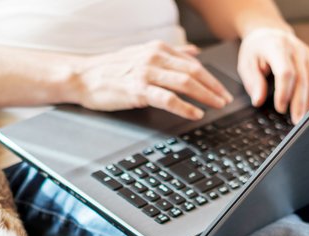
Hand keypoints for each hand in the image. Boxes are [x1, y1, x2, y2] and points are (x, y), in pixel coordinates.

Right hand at [71, 40, 232, 119]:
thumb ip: (170, 54)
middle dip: (213, 87)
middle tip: (225, 99)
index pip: (192, 62)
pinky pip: (168, 99)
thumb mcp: (142, 54)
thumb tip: (194, 52)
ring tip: (217, 106)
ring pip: (185, 83)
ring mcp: (146, 73)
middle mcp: (154, 57)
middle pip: (193, 72)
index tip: (221, 89)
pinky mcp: (138, 90)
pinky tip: (195, 113)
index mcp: (157, 49)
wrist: (83, 76)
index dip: (210, 77)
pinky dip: (185, 107)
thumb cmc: (110, 69)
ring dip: (205, 96)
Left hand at [237, 28, 308, 122]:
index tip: (280, 108)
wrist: (269, 33)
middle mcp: (297, 50)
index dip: (284, 92)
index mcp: (278, 47)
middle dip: (300, 103)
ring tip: (306, 119)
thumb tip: (258, 101)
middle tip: (297, 122)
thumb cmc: (257, 50)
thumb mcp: (246, 64)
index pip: (286, 72)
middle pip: (303, 79)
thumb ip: (253, 82)